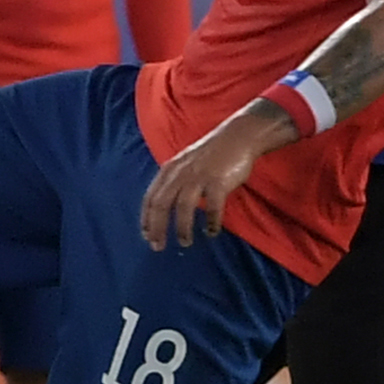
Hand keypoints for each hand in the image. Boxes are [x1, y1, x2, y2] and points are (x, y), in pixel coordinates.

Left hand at [139, 116, 265, 249]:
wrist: (237, 137)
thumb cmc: (211, 155)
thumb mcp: (184, 165)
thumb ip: (174, 182)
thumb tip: (165, 207)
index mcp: (169, 171)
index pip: (150, 198)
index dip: (146, 219)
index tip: (146, 236)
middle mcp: (179, 174)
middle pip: (161, 204)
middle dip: (157, 228)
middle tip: (158, 247)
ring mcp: (199, 176)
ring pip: (183, 207)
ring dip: (182, 227)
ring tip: (185, 242)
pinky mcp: (218, 180)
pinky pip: (212, 206)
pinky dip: (211, 221)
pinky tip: (211, 231)